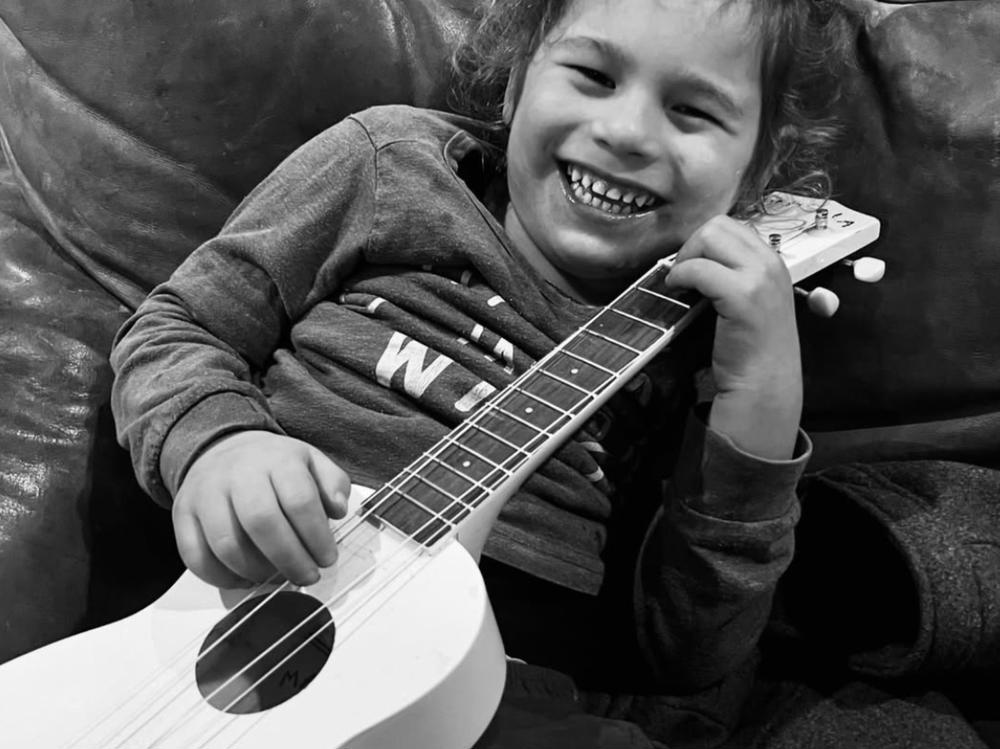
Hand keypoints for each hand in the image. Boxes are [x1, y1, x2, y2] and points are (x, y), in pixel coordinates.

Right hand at [172, 430, 350, 587]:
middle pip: (262, 522)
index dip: (316, 536)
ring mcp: (205, 493)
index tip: (327, 559)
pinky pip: (195, 556)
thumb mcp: (312, 461)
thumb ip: (333, 483)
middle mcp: (237, 473)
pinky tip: (246, 579)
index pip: (299, 500)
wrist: (223, 448)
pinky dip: (221, 577)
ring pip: (227, 544)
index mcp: (277, 459)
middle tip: (307, 576)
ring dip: (257, 571)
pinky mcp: (182, 513)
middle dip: (289, 559)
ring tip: (277, 577)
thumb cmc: (274, 465)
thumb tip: (338, 509)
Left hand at [665, 215, 801, 459]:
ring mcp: (761, 278)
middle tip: (684, 274)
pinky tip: (678, 291)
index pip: (732, 227)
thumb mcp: (749, 300)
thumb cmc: (751, 348)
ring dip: (687, 257)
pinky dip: (681, 275)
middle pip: (719, 225)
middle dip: (692, 245)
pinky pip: (700, 268)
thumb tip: (696, 255)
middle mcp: (771, 263)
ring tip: (681, 282)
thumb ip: (733, 274)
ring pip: (710, 236)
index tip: (693, 268)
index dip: (704, 243)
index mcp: (773, 262)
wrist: (764, 386)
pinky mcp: (743, 296)